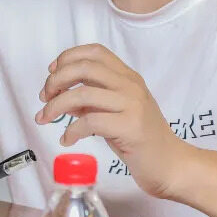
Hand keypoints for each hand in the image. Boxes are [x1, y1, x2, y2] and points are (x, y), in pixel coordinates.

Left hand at [34, 43, 189, 198]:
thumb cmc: (141, 141)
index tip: (52, 72)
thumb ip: (92, 102)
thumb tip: (60, 97)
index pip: (96, 52)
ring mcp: (132, 104)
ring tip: (45, 118)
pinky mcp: (130, 127)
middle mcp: (131, 85)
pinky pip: (90, 121)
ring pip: (83, 93)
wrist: (170, 165)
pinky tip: (66, 140)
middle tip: (45, 96)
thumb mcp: (115, 113)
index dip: (68, 57)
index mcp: (128, 77)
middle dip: (57, 79)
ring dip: (56, 105)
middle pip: (85, 67)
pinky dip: (71, 130)